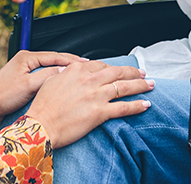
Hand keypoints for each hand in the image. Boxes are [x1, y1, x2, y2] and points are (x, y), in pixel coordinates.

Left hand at [0, 50, 86, 134]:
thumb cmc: (3, 96)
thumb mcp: (29, 85)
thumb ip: (47, 76)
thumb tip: (64, 70)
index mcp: (26, 57)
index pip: (55, 55)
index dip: (72, 60)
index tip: (86, 64)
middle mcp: (25, 59)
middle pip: (53, 60)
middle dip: (70, 64)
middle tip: (87, 68)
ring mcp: (24, 69)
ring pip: (49, 68)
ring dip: (62, 71)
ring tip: (78, 75)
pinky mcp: (23, 79)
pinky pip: (43, 75)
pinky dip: (54, 78)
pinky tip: (62, 83)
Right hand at [24, 61, 153, 147]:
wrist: (41, 125)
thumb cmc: (43, 106)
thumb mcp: (51, 80)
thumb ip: (65, 73)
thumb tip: (70, 70)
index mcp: (77, 70)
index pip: (101, 65)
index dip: (113, 67)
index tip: (119, 69)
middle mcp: (89, 80)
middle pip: (117, 72)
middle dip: (132, 72)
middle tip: (141, 73)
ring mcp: (96, 95)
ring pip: (124, 87)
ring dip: (140, 85)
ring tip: (150, 85)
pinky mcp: (100, 112)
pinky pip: (123, 107)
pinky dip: (136, 106)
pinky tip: (145, 105)